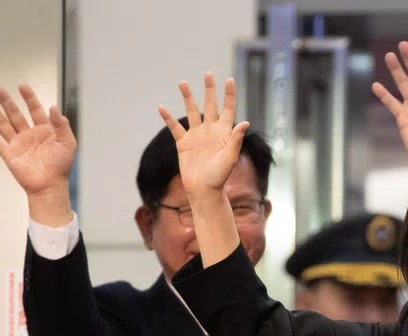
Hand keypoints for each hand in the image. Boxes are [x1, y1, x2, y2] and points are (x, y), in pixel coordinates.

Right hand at [0, 86, 75, 197]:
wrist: (50, 185)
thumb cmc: (61, 167)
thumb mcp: (68, 143)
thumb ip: (62, 125)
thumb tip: (54, 107)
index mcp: (44, 131)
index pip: (35, 110)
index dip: (29, 98)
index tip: (23, 86)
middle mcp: (29, 136)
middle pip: (16, 114)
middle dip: (7, 101)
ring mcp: (18, 144)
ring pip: (3, 125)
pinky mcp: (9, 155)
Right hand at [159, 73, 248, 198]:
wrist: (204, 190)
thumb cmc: (220, 176)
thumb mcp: (230, 157)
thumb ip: (236, 139)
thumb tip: (245, 122)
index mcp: (224, 132)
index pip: (227, 109)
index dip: (229, 95)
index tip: (229, 79)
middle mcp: (210, 131)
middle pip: (210, 105)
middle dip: (209, 90)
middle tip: (208, 73)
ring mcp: (196, 136)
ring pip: (192, 112)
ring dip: (188, 98)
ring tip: (183, 83)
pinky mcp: (184, 143)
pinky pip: (175, 128)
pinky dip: (168, 118)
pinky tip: (161, 108)